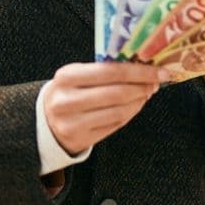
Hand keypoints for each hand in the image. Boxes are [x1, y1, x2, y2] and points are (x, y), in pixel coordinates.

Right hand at [44, 61, 168, 154]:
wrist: (45, 121)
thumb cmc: (69, 92)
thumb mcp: (78, 75)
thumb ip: (105, 69)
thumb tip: (143, 65)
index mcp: (67, 76)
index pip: (111, 71)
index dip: (139, 71)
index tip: (159, 70)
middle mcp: (67, 100)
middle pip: (117, 93)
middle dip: (143, 86)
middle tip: (156, 81)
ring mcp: (72, 122)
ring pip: (119, 111)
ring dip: (139, 101)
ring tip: (147, 92)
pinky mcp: (80, 139)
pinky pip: (115, 124)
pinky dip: (131, 113)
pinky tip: (135, 105)